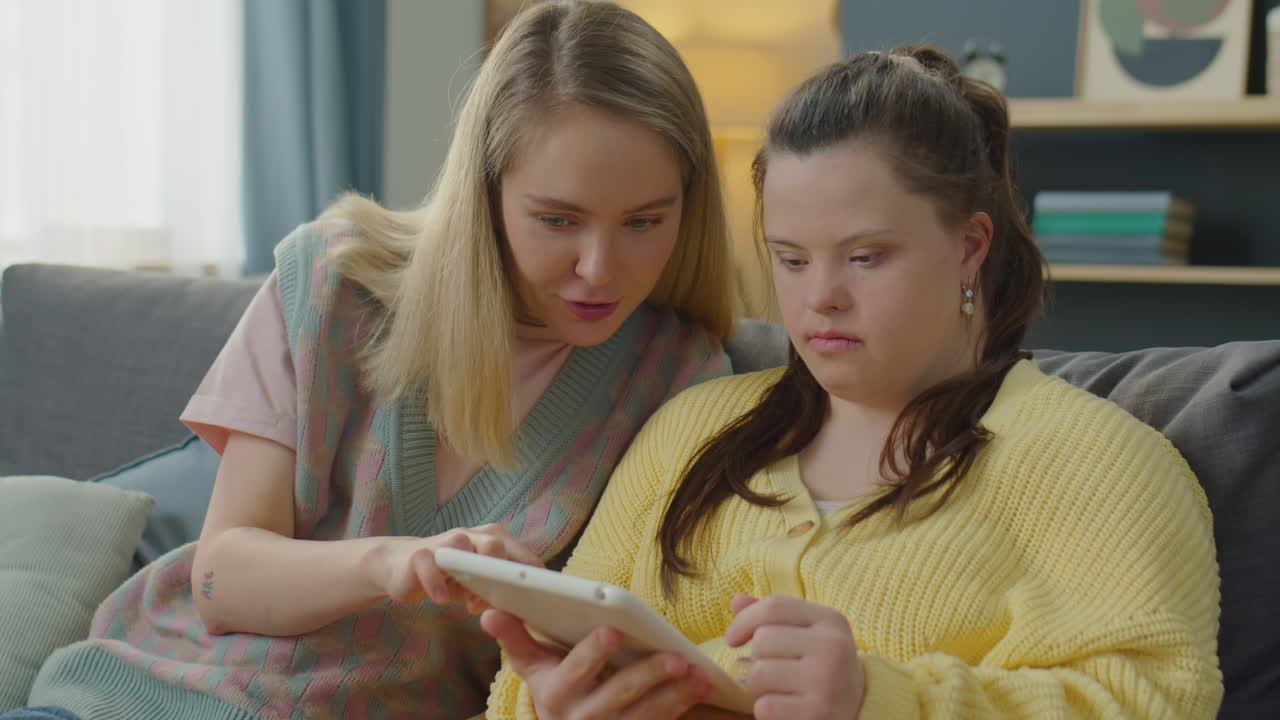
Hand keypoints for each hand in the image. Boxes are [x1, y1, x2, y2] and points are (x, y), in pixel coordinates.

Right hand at [372, 524, 540, 611]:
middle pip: (495, 545)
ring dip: (470, 575)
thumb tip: (520, 615)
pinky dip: (437, 583)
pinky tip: (441, 600)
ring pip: (462, 546)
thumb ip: (499, 595)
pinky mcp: (420, 554)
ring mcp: (445, 542)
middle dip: (500, 574)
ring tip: (472, 605)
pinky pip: (430, 564)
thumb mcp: (478, 587)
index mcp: (493, 541)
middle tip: (501, 601)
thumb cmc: (450, 576)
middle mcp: (472, 536)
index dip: (530, 577)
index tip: (539, 601)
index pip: (520, 555)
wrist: (402, 566)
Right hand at [482, 608, 711, 718]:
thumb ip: (515, 637)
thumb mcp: (534, 668)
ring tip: (695, 672)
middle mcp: (581, 718)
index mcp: (556, 693)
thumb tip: (489, 612)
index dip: (592, 654)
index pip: (574, 672)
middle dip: (646, 676)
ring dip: (673, 694)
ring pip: (644, 715)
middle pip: (617, 696)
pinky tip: (698, 687)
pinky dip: (681, 706)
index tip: (611, 631)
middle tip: (673, 657)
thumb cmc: (555, 690)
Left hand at [725, 594, 865, 719]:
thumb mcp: (809, 635)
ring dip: (758, 688)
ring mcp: (826, 681)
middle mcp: (832, 646)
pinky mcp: (817, 713)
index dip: (744, 620)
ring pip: (759, 674)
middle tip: (773, 673)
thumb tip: (736, 601)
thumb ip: (774, 617)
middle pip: (762, 641)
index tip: (732, 639)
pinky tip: (785, 710)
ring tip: (778, 691)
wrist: (860, 710)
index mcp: (831, 620)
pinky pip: (765, 706)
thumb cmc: (824, 667)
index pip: (774, 606)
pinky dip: (766, 711)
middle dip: (756, 660)